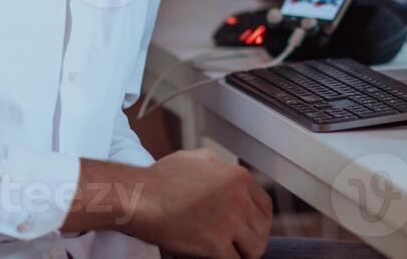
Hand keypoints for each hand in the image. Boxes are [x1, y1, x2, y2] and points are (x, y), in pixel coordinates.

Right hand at [126, 148, 271, 258]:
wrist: (141, 198)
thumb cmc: (160, 180)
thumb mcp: (194, 158)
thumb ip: (215, 163)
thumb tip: (222, 169)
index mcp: (238, 177)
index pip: (265, 207)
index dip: (258, 221)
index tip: (249, 229)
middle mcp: (240, 199)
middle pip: (262, 229)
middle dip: (251, 239)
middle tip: (239, 245)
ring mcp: (230, 222)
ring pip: (255, 249)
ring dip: (243, 254)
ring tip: (230, 254)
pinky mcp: (217, 244)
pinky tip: (215, 257)